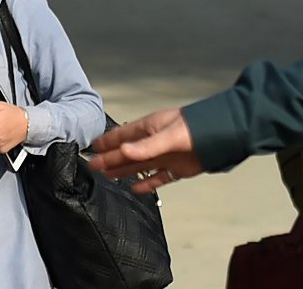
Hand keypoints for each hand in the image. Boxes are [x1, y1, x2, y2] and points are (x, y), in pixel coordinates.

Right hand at [89, 108, 203, 193]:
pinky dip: (147, 184)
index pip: (121, 136)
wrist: (225, 136)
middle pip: (127, 153)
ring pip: (139, 166)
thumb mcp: (169, 135)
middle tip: (93, 165)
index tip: (92, 148)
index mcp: (148, 128)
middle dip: (110, 159)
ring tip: (107, 175)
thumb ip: (146, 146)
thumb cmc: (196, 128)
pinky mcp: (176, 169)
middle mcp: (153, 143)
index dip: (107, 142)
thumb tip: (122, 151)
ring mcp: (164, 157)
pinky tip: (136, 189)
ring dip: (123, 171)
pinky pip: (158, 178)